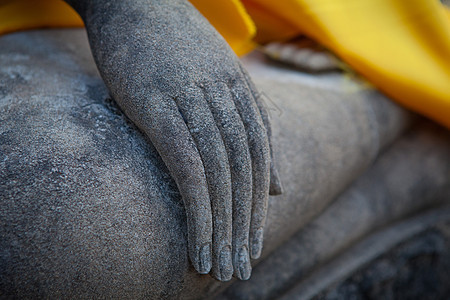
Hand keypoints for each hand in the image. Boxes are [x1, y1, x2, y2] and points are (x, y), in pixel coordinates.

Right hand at [72, 0, 281, 280]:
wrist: (135, 1)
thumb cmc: (173, 45)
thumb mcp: (221, 82)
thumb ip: (252, 130)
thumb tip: (278, 184)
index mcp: (242, 94)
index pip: (261, 162)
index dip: (259, 208)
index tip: (254, 243)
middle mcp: (225, 100)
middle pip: (246, 175)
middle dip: (247, 227)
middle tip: (243, 268)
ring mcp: (193, 102)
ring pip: (222, 177)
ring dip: (224, 227)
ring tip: (222, 267)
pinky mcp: (159, 108)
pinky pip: (189, 166)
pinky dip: (199, 208)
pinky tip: (200, 240)